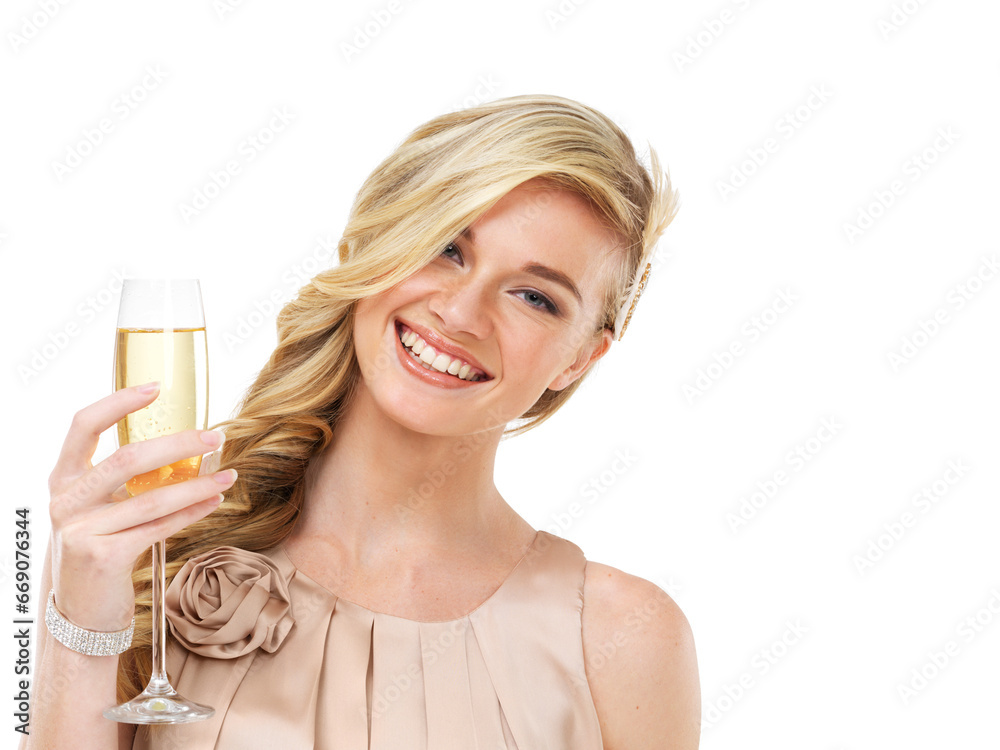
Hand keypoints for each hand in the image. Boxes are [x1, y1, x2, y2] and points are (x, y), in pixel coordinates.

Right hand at [47, 382, 236, 632]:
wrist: (81, 615)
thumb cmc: (99, 551)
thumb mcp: (98, 510)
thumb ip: (122, 481)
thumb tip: (182, 445)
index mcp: (62, 480)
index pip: (83, 426)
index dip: (119, 403)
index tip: (157, 388)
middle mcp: (65, 501)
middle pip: (128, 459)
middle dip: (178, 444)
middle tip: (216, 438)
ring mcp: (81, 531)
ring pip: (152, 497)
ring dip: (198, 484)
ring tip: (229, 476)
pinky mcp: (104, 557)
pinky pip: (159, 527)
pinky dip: (192, 512)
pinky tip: (214, 502)